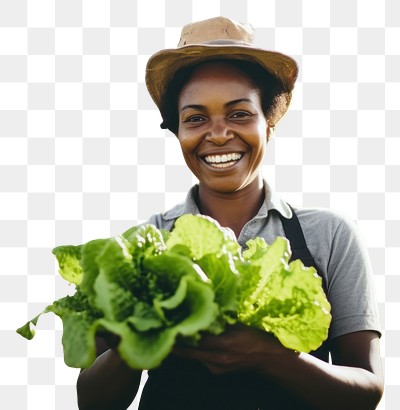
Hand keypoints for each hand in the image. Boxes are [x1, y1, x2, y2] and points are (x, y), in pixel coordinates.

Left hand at [173, 324, 291, 374]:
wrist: (267, 359)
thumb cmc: (255, 338)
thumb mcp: (239, 325)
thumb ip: (221, 320)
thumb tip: (206, 310)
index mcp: (225, 344)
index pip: (198, 339)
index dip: (184, 333)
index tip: (171, 326)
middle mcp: (219, 358)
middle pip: (191, 352)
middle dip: (177, 344)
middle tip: (165, 333)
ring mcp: (217, 368)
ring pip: (194, 357)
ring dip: (185, 348)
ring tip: (174, 336)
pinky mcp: (217, 372)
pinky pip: (201, 360)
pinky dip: (195, 352)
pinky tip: (190, 344)